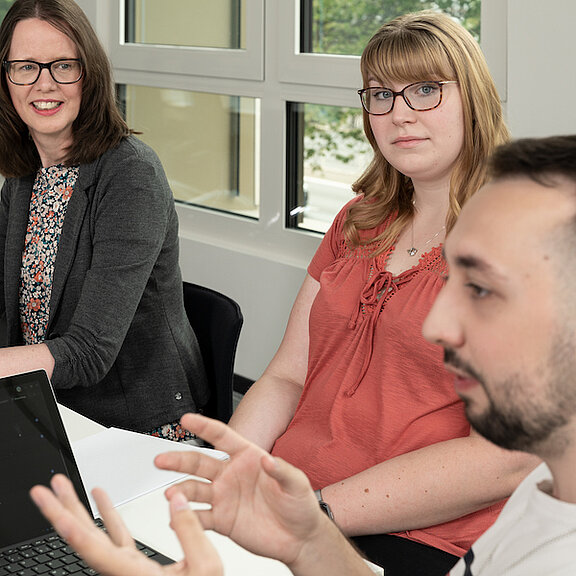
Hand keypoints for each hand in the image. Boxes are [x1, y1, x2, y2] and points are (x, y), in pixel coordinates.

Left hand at [30, 474, 221, 575]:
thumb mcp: (205, 568)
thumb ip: (190, 532)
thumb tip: (176, 498)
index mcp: (134, 575)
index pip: (96, 551)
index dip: (74, 532)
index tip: (56, 513)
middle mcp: (122, 572)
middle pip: (84, 540)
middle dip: (61, 512)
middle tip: (43, 491)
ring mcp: (125, 568)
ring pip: (95, 536)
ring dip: (78, 509)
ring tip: (65, 486)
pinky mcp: (133, 565)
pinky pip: (113, 536)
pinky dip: (106, 514)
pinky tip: (101, 498)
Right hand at [156, 413, 325, 565]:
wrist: (298, 538)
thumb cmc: (299, 505)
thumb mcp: (297, 483)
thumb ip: (283, 470)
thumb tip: (268, 460)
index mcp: (248, 457)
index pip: (222, 437)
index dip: (204, 426)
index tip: (187, 419)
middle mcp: (231, 475)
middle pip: (199, 462)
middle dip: (178, 459)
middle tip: (161, 459)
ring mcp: (224, 497)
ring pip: (194, 490)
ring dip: (180, 491)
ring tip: (171, 495)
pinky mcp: (222, 520)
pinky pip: (200, 518)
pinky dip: (187, 519)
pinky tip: (177, 519)